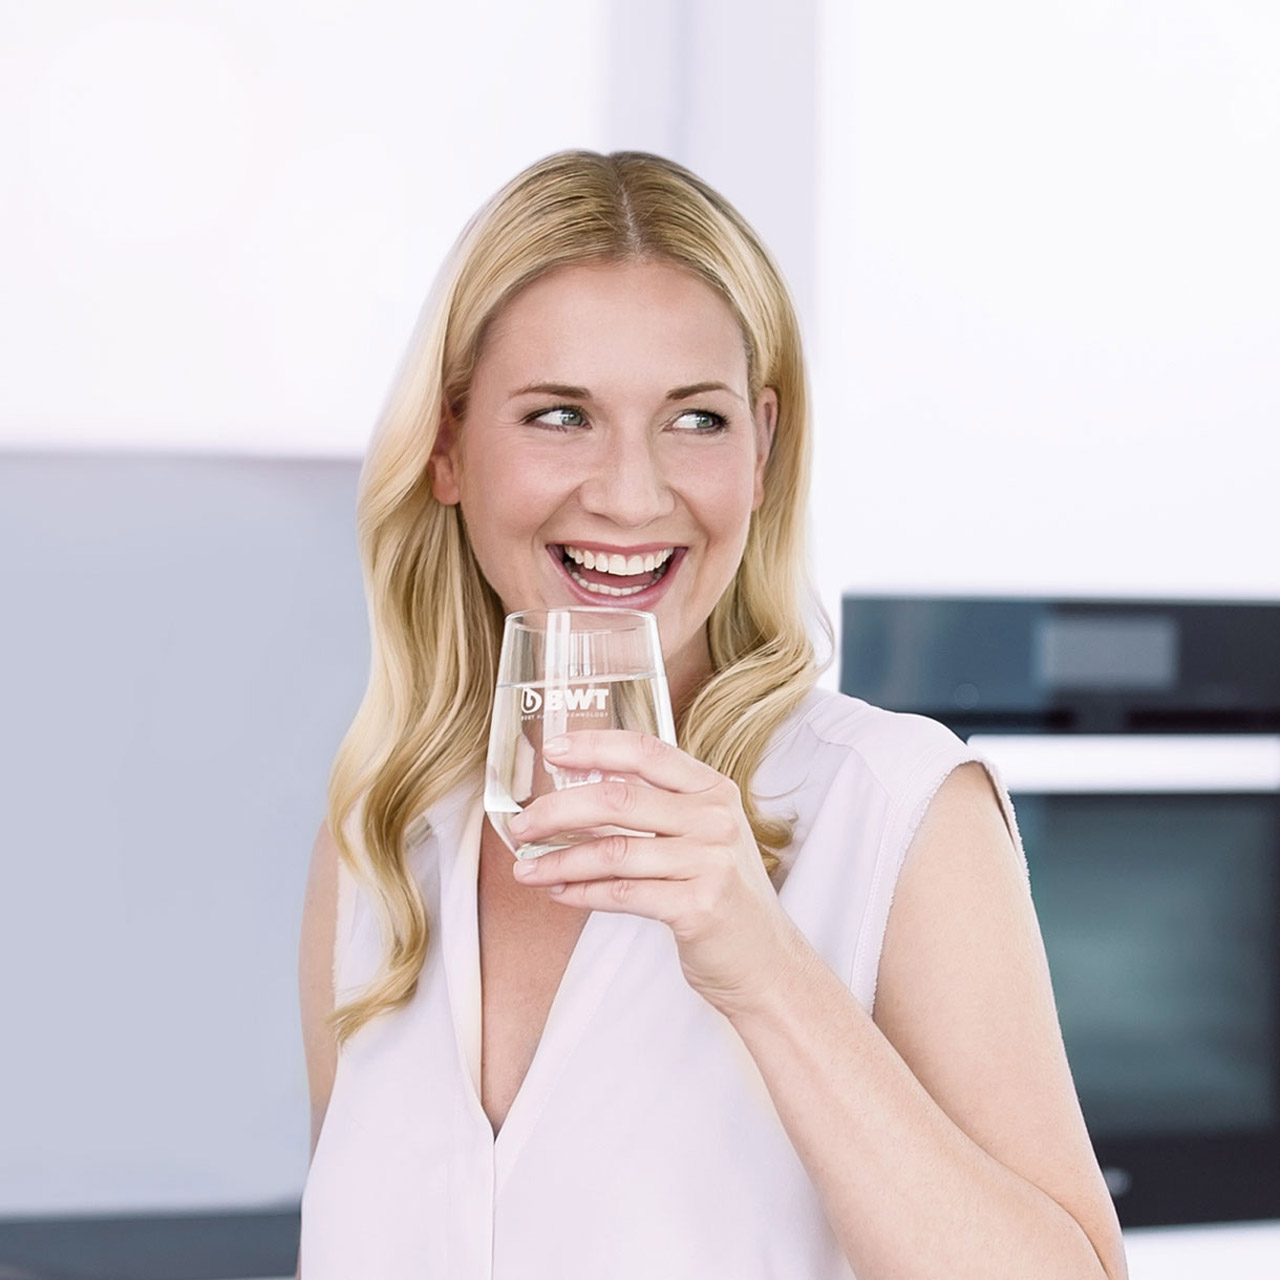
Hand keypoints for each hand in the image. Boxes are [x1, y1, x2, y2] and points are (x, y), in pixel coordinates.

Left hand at [507, 730, 804, 1016]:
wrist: (765, 960)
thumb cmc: (721, 892)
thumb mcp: (703, 834)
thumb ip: (659, 805)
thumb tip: (580, 789)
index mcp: (713, 789)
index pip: (646, 751)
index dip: (595, 746)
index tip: (552, 751)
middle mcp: (714, 819)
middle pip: (618, 798)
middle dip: (557, 811)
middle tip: (522, 826)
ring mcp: (710, 862)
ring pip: (613, 852)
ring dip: (559, 861)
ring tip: (526, 870)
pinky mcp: (698, 907)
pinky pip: (622, 894)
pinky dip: (582, 893)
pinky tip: (559, 892)